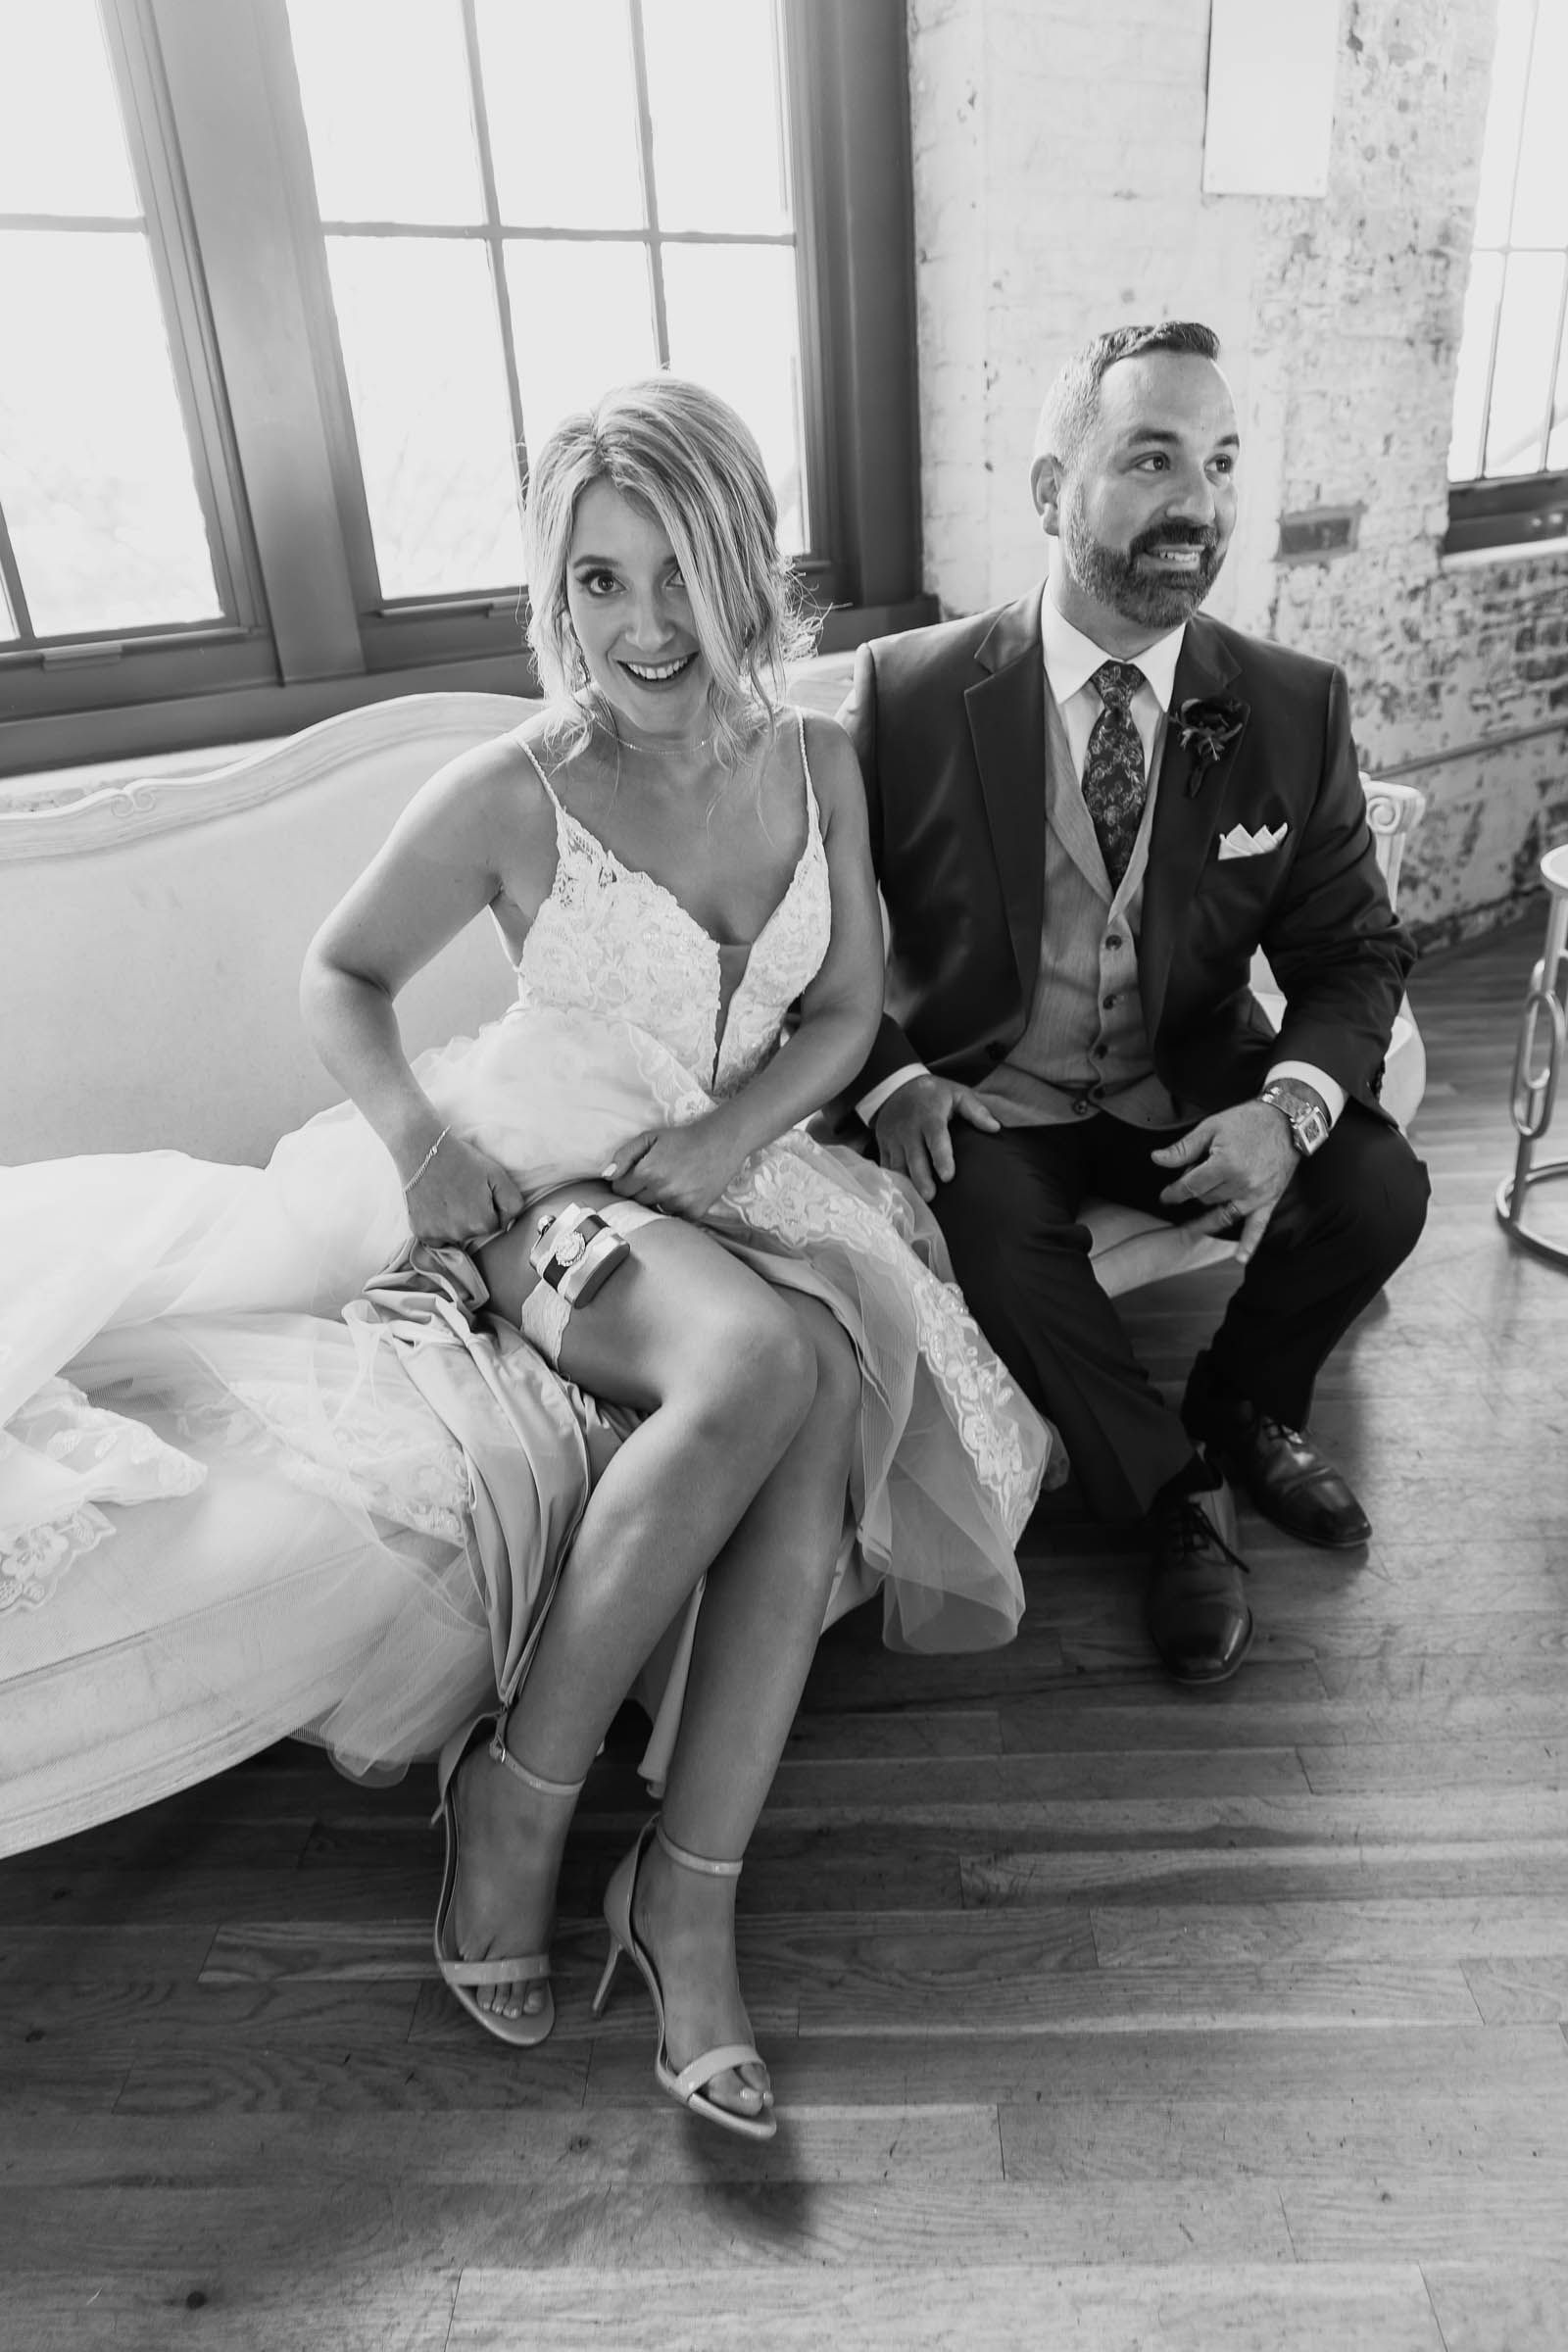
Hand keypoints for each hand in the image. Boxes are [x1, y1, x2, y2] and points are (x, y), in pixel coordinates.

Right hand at [402, 1130, 524, 1247]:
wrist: (421, 1148)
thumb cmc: (461, 1159)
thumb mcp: (497, 1175)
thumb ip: (512, 1203)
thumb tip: (509, 1223)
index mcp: (482, 1222)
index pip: (494, 1224)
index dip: (488, 1207)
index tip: (477, 1191)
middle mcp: (459, 1234)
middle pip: (474, 1232)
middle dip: (472, 1216)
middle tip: (461, 1191)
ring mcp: (438, 1235)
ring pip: (455, 1235)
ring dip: (454, 1222)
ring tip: (447, 1196)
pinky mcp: (420, 1232)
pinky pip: (435, 1238)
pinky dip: (436, 1226)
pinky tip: (435, 1206)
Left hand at [603, 1113, 747, 1221]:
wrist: (720, 1143)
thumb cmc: (682, 1138)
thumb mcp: (650, 1137)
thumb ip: (624, 1155)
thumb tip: (607, 1176)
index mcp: (648, 1171)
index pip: (620, 1189)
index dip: (625, 1182)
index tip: (635, 1175)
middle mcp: (662, 1190)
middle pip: (636, 1202)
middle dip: (639, 1191)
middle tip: (654, 1178)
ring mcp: (680, 1203)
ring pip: (654, 1211)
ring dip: (658, 1201)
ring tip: (671, 1184)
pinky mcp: (694, 1212)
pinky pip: (674, 1217)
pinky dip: (675, 1208)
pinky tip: (683, 1192)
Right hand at [871, 1073, 1000, 1202]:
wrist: (896, 1085)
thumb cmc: (933, 1093)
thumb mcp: (957, 1094)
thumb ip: (976, 1111)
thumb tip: (995, 1128)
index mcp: (930, 1116)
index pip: (936, 1138)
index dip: (942, 1158)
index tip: (948, 1177)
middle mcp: (909, 1128)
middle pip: (915, 1157)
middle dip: (921, 1178)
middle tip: (930, 1197)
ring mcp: (893, 1137)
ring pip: (898, 1164)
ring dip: (907, 1183)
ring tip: (917, 1201)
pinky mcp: (883, 1143)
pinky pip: (886, 1164)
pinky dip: (893, 1179)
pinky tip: (902, 1193)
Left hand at [1151, 1100, 1297, 1264]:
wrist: (1288, 1119)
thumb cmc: (1248, 1120)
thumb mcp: (1211, 1127)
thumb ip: (1183, 1148)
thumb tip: (1157, 1159)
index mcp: (1224, 1165)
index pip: (1190, 1186)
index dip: (1174, 1192)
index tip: (1166, 1196)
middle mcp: (1241, 1184)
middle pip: (1205, 1198)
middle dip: (1196, 1190)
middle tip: (1197, 1176)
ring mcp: (1256, 1195)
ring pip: (1222, 1214)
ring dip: (1207, 1216)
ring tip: (1193, 1226)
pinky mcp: (1269, 1200)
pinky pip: (1258, 1227)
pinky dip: (1249, 1244)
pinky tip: (1239, 1258)